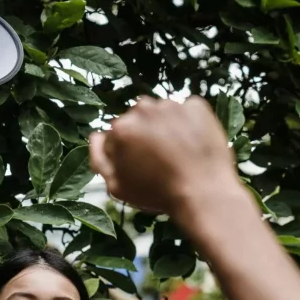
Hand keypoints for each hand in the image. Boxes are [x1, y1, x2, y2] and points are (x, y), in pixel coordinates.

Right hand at [89, 96, 240, 218]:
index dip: (125, 151)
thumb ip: (99, 158)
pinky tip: (192, 144)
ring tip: (177, 152)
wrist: (203, 194)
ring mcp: (171, 105)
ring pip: (162, 113)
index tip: (138, 166)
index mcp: (120, 128)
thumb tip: (96, 136)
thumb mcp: (116, 187)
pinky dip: (188, 123)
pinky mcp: (196, 105)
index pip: (116, 135)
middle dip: (144, 134)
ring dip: (165, 127)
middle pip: (138, 119)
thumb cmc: (156, 194)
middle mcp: (143, 108)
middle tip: (158, 160)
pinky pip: (186, 112)